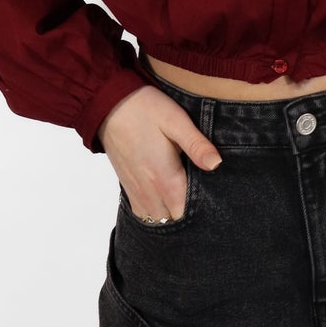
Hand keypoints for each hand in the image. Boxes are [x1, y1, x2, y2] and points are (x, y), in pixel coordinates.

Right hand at [97, 85, 221, 221]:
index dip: (203, 212)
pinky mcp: (127, 186)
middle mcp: (149, 191)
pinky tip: (166, 200)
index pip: (187, 214)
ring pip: (157, 221)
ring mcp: (136, 191)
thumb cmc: (145, 109)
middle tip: (205, 201)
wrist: (108, 104)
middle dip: (190, 217)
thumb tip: (217, 164)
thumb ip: (196, 145)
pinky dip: (155, 213)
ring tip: (185, 202)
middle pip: (174, 222)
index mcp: (165, 178)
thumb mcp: (176, 120)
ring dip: (171, 216)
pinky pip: (142, 213)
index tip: (215, 201)